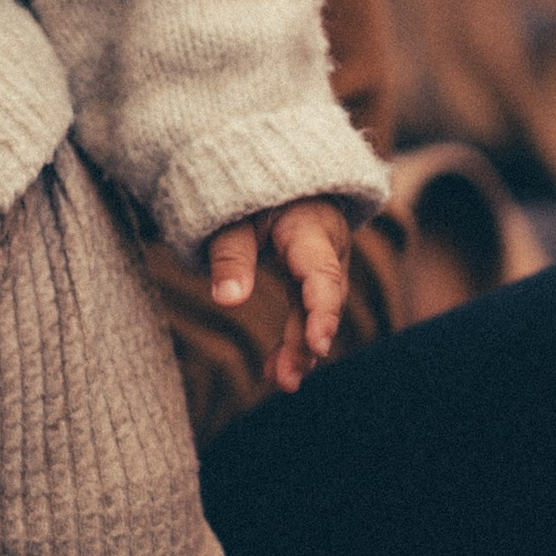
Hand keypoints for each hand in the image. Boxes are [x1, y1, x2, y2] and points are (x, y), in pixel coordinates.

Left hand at [206, 198, 349, 395]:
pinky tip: (276, 370)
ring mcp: (325, 263)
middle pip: (320, 300)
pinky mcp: (313, 276)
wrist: (274, 173)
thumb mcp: (233, 213)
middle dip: (304, 341)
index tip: (318, 345)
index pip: (321, 273)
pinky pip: (307, 309)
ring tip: (281, 381)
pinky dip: (294, 338)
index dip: (321, 311)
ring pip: (315, 309)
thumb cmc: (250, 187)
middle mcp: (327, 248)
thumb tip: (228, 301)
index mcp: (311, 227)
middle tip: (285, 380)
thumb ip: (231, 253)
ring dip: (300, 348)